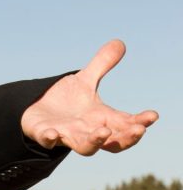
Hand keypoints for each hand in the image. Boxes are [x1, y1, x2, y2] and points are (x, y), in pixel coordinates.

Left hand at [21, 39, 157, 154]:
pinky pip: (48, 141)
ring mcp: (67, 135)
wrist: (36, 109)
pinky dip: (50, 139)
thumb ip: (101, 65)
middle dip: (126, 138)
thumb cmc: (66, 100)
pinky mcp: (45, 134)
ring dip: (94, 141)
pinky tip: (53, 133)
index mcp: (101, 119)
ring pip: (85, 147)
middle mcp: (87, 131)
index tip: (153, 114)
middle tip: (139, 130)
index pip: (125, 123)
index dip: (140, 122)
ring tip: (103, 132)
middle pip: (112, 142)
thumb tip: (120, 42)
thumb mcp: (84, 80)